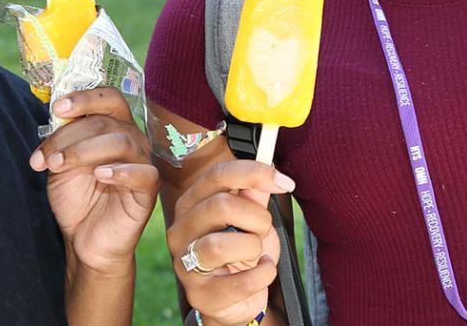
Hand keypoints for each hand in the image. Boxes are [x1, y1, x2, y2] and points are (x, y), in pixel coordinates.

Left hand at [30, 87, 157, 276]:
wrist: (83, 240)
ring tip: (59, 166)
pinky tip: (100, 175)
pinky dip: (121, 171)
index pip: (109, 98)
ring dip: (84, 151)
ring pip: (122, 142)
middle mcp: (132, 140)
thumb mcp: (60, 164)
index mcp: (114, 127)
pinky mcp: (148, 191)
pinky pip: (144, 173)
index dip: (85, 98)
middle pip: (107, 120)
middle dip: (71, 134)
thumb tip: (56, 114)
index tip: (58, 107)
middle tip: (48, 156)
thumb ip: (61, 139)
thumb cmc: (76, 198)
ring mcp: (143, 164)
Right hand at [167, 160, 292, 325]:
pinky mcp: (199, 294)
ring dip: (253, 247)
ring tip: (257, 253)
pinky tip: (261, 271)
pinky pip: (240, 282)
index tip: (284, 182)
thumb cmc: (240, 253)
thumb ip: (255, 194)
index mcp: (191, 203)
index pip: (217, 175)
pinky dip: (262, 274)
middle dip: (256, 218)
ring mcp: (185, 263)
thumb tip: (267, 167)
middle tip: (264, 229)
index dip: (254, 173)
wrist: (235, 298)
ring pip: (220, 245)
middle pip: (220, 206)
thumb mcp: (251, 219)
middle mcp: (181, 230)